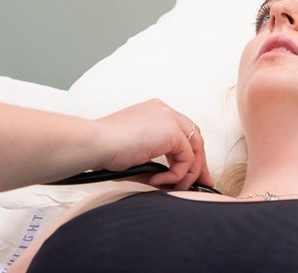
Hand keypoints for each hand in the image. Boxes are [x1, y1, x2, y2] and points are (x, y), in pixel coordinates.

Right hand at [95, 99, 211, 190]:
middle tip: (200, 182)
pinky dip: (177, 174)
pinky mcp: (171, 131)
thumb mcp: (137, 154)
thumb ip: (156, 163)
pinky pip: (186, 158)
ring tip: (174, 187)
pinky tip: (158, 179)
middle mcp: (164, 111)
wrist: (96, 143)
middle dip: (198, 162)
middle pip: (194, 136)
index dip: (190, 152)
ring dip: (188, 172)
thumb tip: (170, 182)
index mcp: (154, 111)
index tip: (192, 172)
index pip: (183, 130)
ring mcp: (169, 119)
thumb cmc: (105, 148)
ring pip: (194, 148)